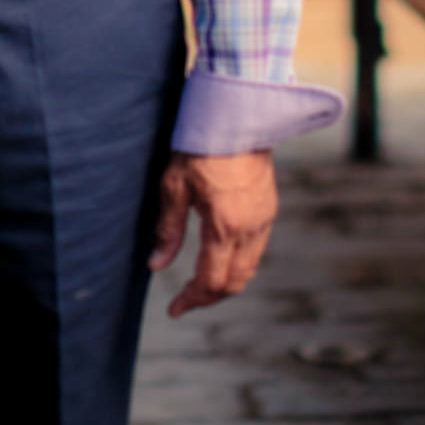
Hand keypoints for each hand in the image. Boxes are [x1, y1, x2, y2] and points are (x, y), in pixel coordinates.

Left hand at [148, 149, 276, 316]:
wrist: (236, 115)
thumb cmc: (200, 145)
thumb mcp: (174, 185)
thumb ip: (167, 229)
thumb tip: (156, 265)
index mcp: (225, 226)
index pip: (211, 280)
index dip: (192, 300)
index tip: (174, 310)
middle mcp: (251, 228)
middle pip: (235, 282)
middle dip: (210, 296)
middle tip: (186, 300)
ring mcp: (264, 219)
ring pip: (249, 268)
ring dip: (226, 281)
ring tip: (200, 283)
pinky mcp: (269, 208)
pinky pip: (257, 249)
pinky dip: (239, 263)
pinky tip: (220, 256)